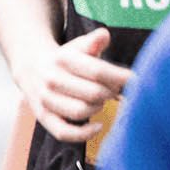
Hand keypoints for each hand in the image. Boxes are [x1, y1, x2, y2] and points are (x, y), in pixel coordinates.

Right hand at [18, 27, 130, 142]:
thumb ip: (93, 42)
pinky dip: (84, 133)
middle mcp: (52, 80)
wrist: (33, 70)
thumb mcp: (79, 46)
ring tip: (104, 100)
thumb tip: (103, 35)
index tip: (136, 80)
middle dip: (112, 93)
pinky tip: (99, 125)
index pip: (98, 71)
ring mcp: (46, 100)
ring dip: (100, 108)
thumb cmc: (68, 59)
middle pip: (94, 93)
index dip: (121, 78)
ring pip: (81, 112)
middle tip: (117, 90)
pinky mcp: (44, 118)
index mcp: (62, 59)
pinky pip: (64, 133)